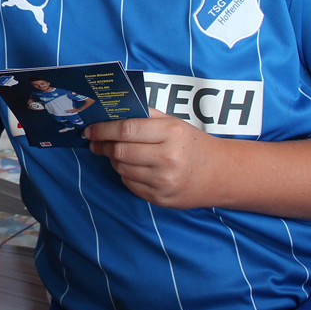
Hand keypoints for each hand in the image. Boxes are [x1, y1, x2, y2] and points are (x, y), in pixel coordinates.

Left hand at [84, 109, 225, 208]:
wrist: (220, 175)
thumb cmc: (192, 144)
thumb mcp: (174, 123)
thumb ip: (145, 115)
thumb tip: (112, 111)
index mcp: (171, 133)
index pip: (126, 130)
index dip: (102, 129)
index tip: (90, 129)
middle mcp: (168, 158)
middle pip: (120, 151)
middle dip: (103, 145)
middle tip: (95, 141)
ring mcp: (164, 181)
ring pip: (121, 168)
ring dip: (113, 159)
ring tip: (117, 152)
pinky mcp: (160, 198)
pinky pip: (129, 184)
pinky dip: (125, 174)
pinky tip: (133, 167)